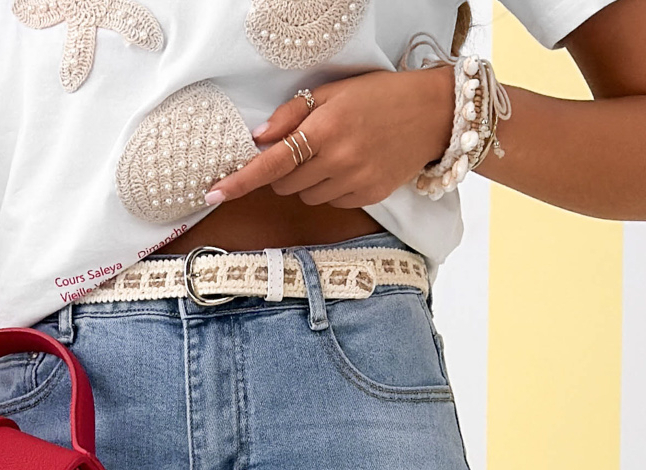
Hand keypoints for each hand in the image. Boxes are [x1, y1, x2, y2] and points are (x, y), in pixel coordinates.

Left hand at [206, 67, 454, 214]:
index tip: (213, 193)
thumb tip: (259, 138)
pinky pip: (331, 202)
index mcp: (325, 129)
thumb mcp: (334, 92)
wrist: (431, 114)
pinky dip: (331, 189)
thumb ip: (293, 113)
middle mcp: (338, 160)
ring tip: (334, 155)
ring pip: (306, 197)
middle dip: (284, 170)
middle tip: (305, 148)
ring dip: (308, 181)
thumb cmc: (379, 96)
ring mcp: (354, 182)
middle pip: (284, 184)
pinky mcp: (368, 196)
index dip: (239, 180)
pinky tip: (350, 167)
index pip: (271, 162)